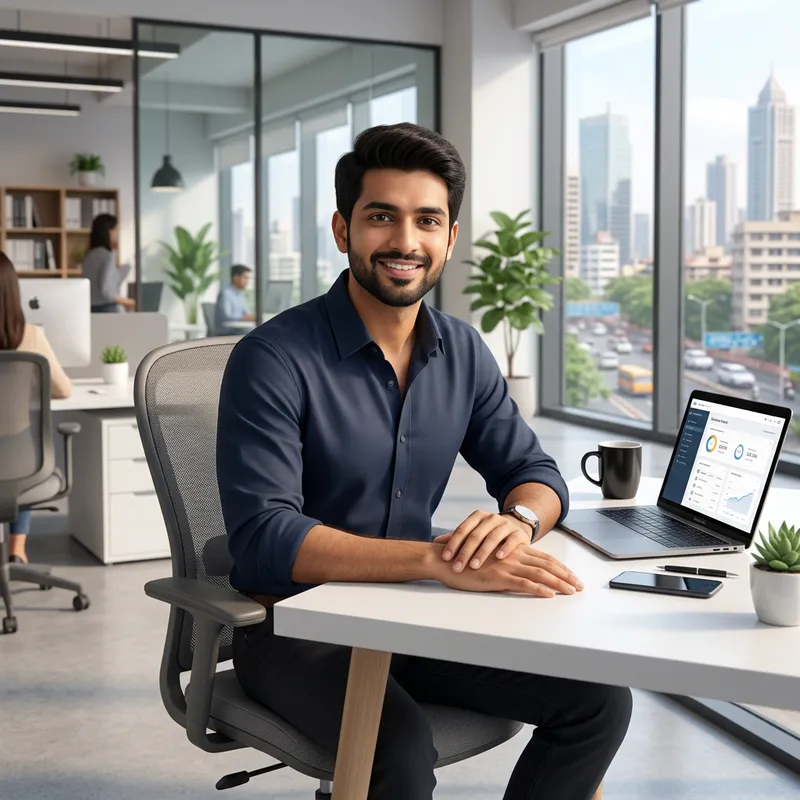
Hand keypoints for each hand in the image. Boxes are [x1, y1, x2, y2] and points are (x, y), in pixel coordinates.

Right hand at [431, 543, 582, 597]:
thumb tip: (520, 571)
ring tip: (571, 591)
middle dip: (566, 575)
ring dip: (558, 583)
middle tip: (580, 586)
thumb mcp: (491, 559)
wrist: (447, 559)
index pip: (544, 558)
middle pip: (547, 565)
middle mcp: (513, 556)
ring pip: (539, 573)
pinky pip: (523, 583)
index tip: (573, 577)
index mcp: (513, 550)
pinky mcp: (498, 577)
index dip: (561, 567)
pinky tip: (549, 595)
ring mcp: (506, 566)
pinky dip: (538, 589)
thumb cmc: (466, 560)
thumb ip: (505, 561)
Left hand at [434, 510, 531, 571]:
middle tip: (457, 567)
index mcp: (477, 517)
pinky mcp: (518, 533)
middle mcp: (491, 518)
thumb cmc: (489, 533)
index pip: (462, 530)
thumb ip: (456, 537)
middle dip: (465, 552)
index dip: (453, 544)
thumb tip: (435, 542)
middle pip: (475, 535)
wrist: (516, 526)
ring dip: (482, 552)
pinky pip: (511, 540)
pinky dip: (505, 548)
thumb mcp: (474, 532)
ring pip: (492, 538)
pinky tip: (499, 558)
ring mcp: (505, 525)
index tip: (446, 558)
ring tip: (474, 566)